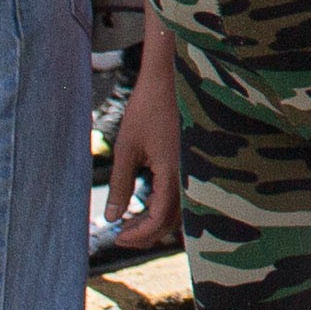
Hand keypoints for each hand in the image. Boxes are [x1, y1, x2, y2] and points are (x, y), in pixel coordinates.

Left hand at [102, 22, 183, 250]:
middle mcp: (193, 171)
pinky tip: (149, 196)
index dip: (138, 234)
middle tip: (122, 232)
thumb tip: (111, 217)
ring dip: (158, 217)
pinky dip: (168, 201)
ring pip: (184, 207)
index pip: (159, 219)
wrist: (174, 73)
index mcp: (175, 171)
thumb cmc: (148, 107)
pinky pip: (188, 190)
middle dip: (147, 231)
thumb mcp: (127, 147)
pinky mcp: (199, 156)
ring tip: (132, 217)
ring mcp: (199, 164)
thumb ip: (119, 184)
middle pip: (174, 219)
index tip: (116, 236)